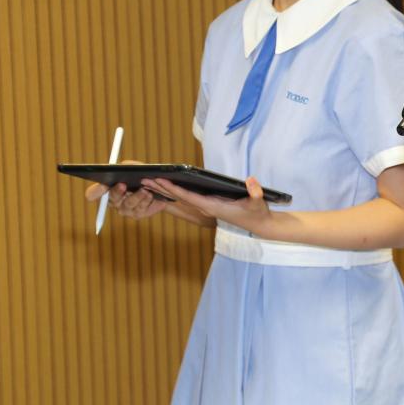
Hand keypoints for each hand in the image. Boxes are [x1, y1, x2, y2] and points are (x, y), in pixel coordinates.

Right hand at [83, 159, 166, 220]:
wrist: (162, 190)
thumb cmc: (145, 177)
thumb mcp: (138, 168)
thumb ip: (130, 166)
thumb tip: (124, 166)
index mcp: (109, 188)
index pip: (94, 193)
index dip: (94, 191)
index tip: (101, 186)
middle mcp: (115, 200)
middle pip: (111, 198)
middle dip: (117, 191)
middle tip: (123, 185)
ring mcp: (125, 209)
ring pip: (128, 204)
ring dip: (136, 196)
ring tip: (144, 190)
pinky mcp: (137, 214)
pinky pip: (139, 208)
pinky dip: (145, 200)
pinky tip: (150, 195)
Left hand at [143, 175, 271, 234]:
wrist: (258, 225)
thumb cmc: (256, 213)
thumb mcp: (258, 202)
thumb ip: (255, 192)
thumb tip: (251, 180)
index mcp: (212, 206)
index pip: (189, 197)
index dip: (174, 189)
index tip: (160, 181)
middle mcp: (205, 207)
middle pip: (179, 197)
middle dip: (162, 188)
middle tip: (144, 179)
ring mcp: (206, 207)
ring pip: (181, 198)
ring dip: (165, 190)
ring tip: (149, 181)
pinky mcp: (208, 205)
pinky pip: (187, 198)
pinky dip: (175, 191)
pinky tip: (167, 186)